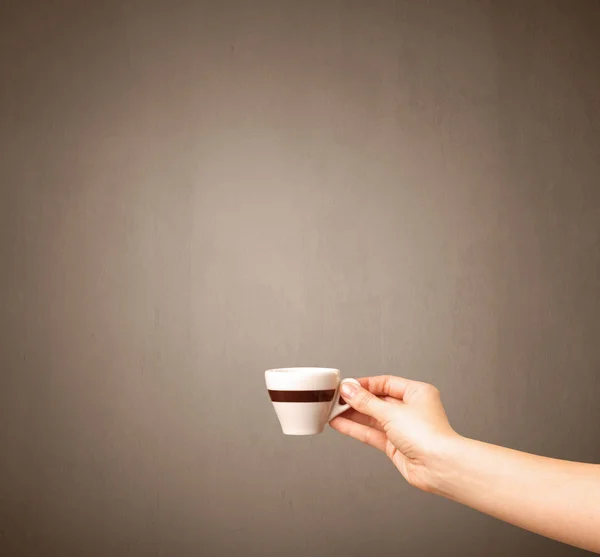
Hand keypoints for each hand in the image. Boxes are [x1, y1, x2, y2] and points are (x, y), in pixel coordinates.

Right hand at [330, 375, 459, 491]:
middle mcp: (411, 409)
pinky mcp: (396, 445)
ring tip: (333, 411)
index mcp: (417, 393)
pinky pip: (372, 433)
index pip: (385, 383)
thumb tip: (349, 390)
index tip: (346, 386)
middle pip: (377, 401)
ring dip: (353, 415)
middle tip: (336, 399)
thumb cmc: (429, 435)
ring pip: (373, 418)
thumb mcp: (391, 412)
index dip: (364, 384)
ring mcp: (403, 428)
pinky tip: (340, 424)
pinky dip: (356, 428)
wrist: (440, 467)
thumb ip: (366, 402)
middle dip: (356, 400)